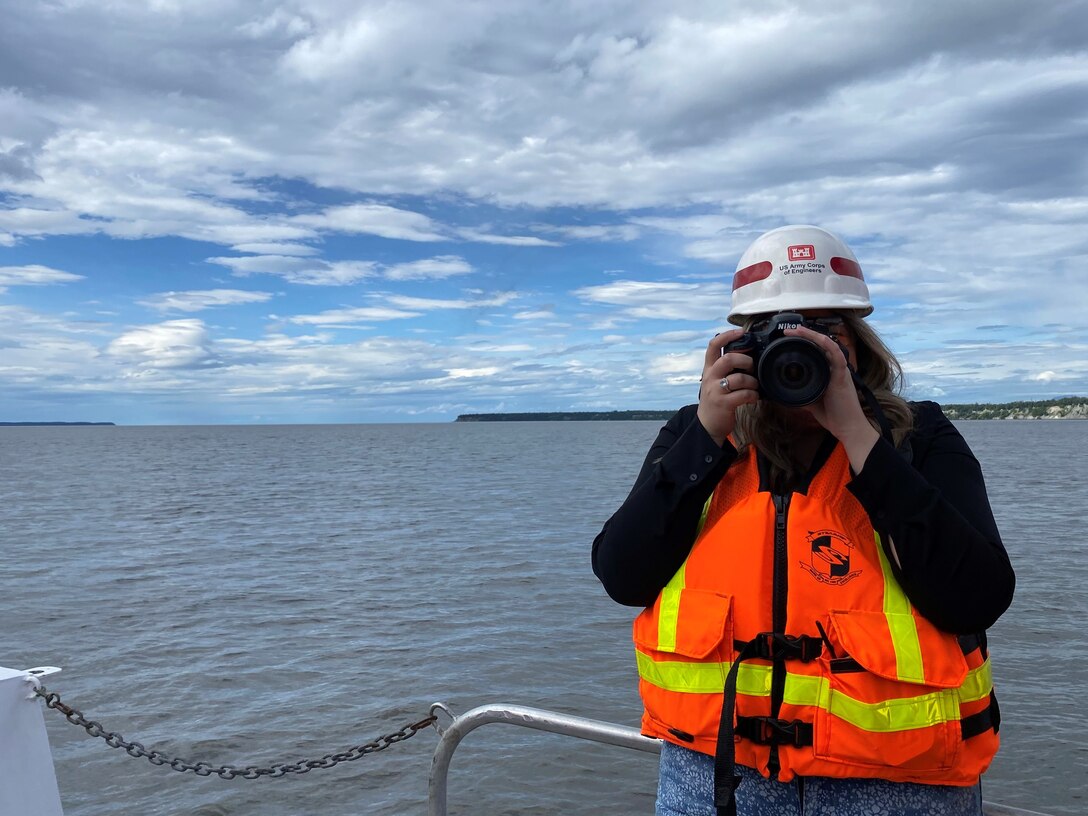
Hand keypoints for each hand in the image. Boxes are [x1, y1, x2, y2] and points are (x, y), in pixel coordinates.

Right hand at [696, 330, 758, 446]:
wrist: (707, 425)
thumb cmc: (716, 400)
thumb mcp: (716, 380)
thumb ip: (726, 369)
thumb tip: (747, 356)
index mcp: (709, 369)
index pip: (713, 345)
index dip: (727, 335)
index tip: (741, 332)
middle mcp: (710, 377)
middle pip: (728, 359)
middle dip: (745, 360)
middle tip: (752, 367)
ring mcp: (715, 390)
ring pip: (739, 378)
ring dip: (753, 381)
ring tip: (755, 386)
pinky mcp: (723, 403)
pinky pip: (743, 394)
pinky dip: (753, 395)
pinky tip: (753, 397)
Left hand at [785, 325, 878, 469]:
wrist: (848, 428)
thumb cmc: (835, 415)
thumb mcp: (813, 401)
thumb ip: (803, 393)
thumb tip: (787, 392)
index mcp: (829, 371)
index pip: (816, 351)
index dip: (804, 342)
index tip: (789, 338)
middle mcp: (835, 368)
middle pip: (821, 344)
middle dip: (805, 335)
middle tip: (788, 331)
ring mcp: (839, 370)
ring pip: (828, 345)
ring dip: (812, 336)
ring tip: (797, 330)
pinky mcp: (843, 377)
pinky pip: (837, 357)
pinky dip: (828, 346)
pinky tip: (820, 339)